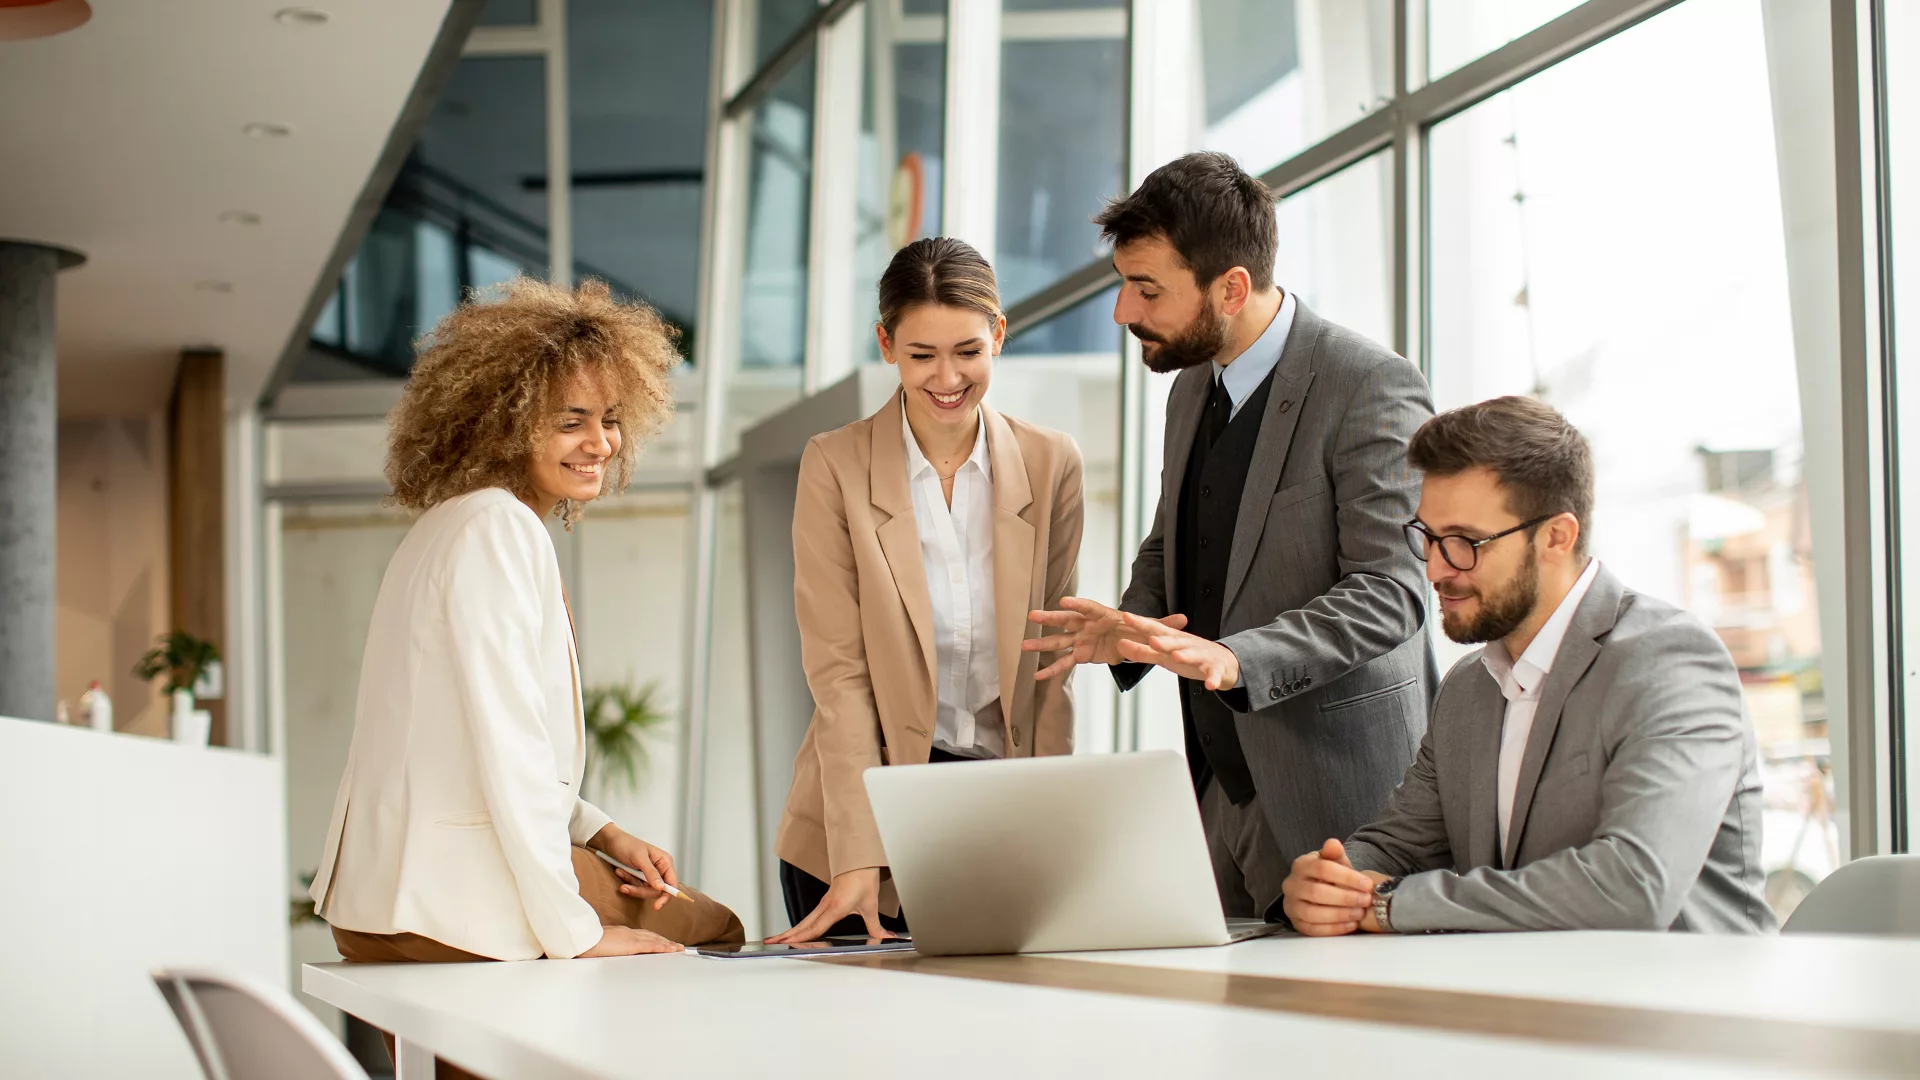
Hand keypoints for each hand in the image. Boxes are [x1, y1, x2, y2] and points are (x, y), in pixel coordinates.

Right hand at [578, 924, 683, 956]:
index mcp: (620, 932)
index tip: (659, 940)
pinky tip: (672, 950)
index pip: (640, 935)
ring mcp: (631, 938)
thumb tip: (605, 950)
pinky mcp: (633, 945)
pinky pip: (652, 946)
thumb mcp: (597, 943)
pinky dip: (664, 947)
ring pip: (654, 940)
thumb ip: (606, 944)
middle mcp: (628, 933)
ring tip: (678, 948)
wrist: (583, 941)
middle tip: (675, 945)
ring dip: (667, 944)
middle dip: (663, 940)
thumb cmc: (586, 943)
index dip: (652, 937)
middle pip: (650, 936)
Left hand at [597, 829, 680, 911]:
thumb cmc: (626, 844)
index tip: (656, 906)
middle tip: (626, 887)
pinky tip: (619, 872)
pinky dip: (627, 882)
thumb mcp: (639, 858)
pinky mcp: (640, 878)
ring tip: (620, 872)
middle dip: (640, 890)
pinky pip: (636, 887)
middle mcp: (660, 869)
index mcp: (665, 862)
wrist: (610, 842)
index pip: (672, 884)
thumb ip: (651, 873)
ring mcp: (649, 875)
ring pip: (644, 890)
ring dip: (631, 884)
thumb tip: (661, 888)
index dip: (666, 896)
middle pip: (656, 891)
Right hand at [765, 867, 893, 943]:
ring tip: (776, 939)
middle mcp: (825, 906)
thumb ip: (876, 925)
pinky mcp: (825, 902)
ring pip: (804, 921)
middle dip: (786, 935)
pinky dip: (799, 926)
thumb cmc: (863, 878)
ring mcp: (823, 904)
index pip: (815, 928)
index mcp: (835, 908)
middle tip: (770, 942)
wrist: (860, 860)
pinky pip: (809, 917)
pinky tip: (796, 932)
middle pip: (803, 925)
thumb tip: (885, 937)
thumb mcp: (871, 905)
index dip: (802, 938)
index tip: (788, 944)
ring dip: (790, 931)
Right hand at [1025, 597, 1188, 679]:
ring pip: (1059, 641)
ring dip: (1042, 644)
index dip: (1078, 604)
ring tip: (1023, 646)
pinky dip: (1051, 670)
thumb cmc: (1136, 629)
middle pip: (1067, 620)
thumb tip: (1185, 619)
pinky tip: (1037, 677)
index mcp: (1103, 615)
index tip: (1064, 600)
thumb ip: (1164, 625)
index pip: (1089, 607)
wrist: (1128, 640)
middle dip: (1050, 618)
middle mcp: (1088, 625)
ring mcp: (1081, 639)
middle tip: (1033, 616)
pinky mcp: (1080, 654)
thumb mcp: (1152, 629)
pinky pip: (1064, 663)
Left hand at [1111, 612, 1239, 690]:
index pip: (1155, 629)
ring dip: (1186, 655)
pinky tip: (1210, 686)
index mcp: (1174, 639)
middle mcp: (1188, 644)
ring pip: (1194, 655)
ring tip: (1177, 656)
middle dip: (1163, 640)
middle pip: (1174, 641)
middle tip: (1151, 640)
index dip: (1141, 623)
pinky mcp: (1216, 669)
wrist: (1225, 662)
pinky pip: (1215, 674)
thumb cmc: (1190, 656)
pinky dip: (1214, 679)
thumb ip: (1143, 651)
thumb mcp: (1164, 655)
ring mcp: (1203, 656)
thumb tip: (1120, 645)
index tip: (1125, 616)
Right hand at [1280, 839, 1375, 936]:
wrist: (1318, 891)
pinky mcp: (1296, 924)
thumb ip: (1335, 854)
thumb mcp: (1334, 862)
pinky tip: (1351, 925)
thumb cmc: (1329, 875)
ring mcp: (1291, 906)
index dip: (1347, 877)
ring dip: (1340, 915)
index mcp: (1301, 865)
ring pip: (1312, 913)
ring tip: (1360, 913)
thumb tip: (1333, 844)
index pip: (1322, 869)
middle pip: (1316, 892)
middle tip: (1366, 900)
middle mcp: (1291, 885)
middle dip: (1345, 897)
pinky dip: (1333, 929)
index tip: (1367, 884)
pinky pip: (1313, 930)